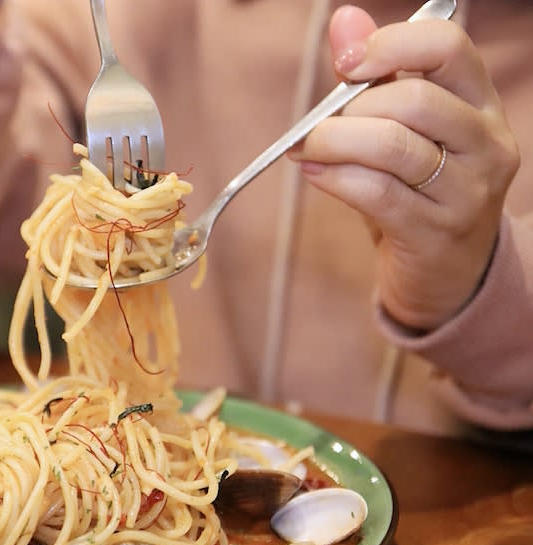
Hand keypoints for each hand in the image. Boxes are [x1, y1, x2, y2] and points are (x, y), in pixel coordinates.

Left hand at [289, 6, 519, 330]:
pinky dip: (333, 177)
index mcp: (480, 103)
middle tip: (318, 126)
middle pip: (413, 100)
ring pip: (392, 146)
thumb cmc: (414, 187)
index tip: (347, 64)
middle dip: (350, 109)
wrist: (444, 270)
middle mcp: (487, 143)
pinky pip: (376, 192)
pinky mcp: (436, 233)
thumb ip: (372, 75)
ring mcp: (468, 192)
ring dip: (332, 143)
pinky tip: (314, 173)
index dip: (390, 45)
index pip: (448, 47)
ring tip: (306, 150)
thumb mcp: (397, 127)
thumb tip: (345, 19)